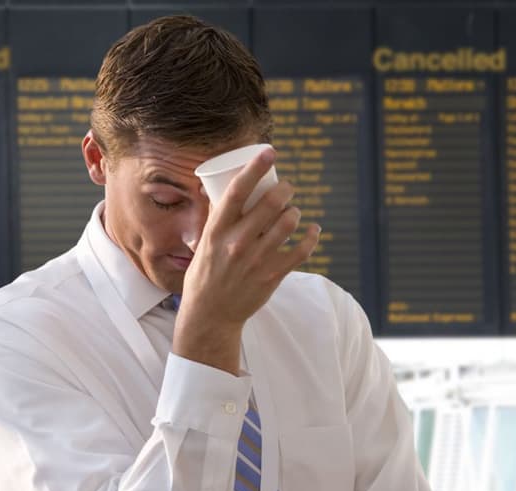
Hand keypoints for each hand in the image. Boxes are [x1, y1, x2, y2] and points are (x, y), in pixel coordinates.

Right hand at [174, 148, 319, 372]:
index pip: (236, 192)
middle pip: (269, 203)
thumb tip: (216, 188)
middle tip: (287, 188)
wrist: (210, 314)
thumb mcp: (202, 244)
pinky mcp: (273, 275)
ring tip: (293, 212)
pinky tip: (313, 231)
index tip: (269, 152)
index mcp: (215, 231)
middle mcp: (236, 243)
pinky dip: (312, 237)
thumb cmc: (205, 274)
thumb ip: (214, 218)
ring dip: (295, 212)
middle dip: (285, 189)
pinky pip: (302, 250)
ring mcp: (256, 260)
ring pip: (288, 223)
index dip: (254, 169)